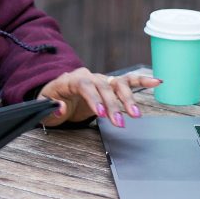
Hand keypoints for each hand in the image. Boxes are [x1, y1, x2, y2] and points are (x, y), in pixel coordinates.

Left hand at [38, 68, 160, 127]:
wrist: (57, 95)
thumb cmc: (50, 101)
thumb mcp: (42, 107)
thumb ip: (50, 108)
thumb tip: (61, 107)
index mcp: (70, 80)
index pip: (84, 85)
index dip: (93, 98)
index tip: (101, 114)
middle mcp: (88, 76)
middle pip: (103, 87)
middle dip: (113, 105)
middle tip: (119, 122)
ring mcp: (101, 79)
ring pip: (118, 84)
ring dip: (128, 99)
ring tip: (136, 114)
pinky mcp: (110, 85)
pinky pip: (128, 81)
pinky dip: (142, 81)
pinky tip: (157, 82)